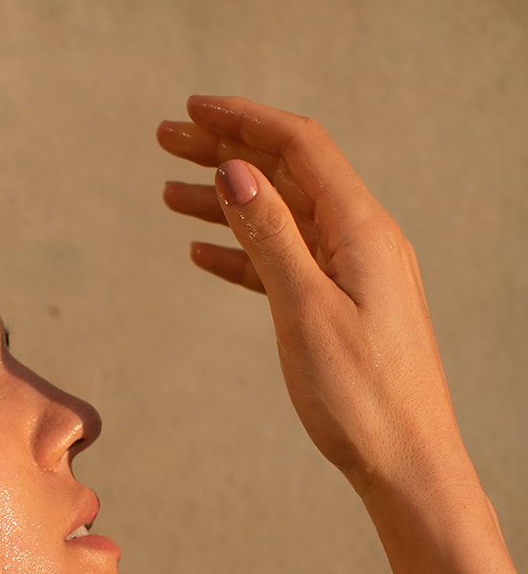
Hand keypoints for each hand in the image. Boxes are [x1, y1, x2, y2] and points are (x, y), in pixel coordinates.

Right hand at [158, 96, 463, 504]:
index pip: (299, 148)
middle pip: (287, 175)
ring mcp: (355, 272)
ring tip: (169, 193)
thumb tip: (236, 170)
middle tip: (166, 140)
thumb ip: (270, 236)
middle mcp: (363, 240)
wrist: (407, 464)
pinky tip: (203, 253)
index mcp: (362, 230)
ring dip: (226, 201)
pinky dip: (244, 250)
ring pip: (281, 218)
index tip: (191, 109)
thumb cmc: (363, 398)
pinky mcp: (343, 306)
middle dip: (226, 151)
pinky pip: (287, 260)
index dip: (243, 120)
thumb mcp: (305, 311)